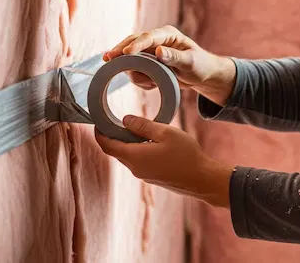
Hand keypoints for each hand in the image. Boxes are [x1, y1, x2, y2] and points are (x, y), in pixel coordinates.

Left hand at [95, 114, 233, 207]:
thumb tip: (125, 120)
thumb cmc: (186, 154)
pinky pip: (138, 162)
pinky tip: (149, 142)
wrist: (202, 179)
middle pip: (116, 151)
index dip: (99, 134)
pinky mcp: (152, 177)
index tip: (98, 122)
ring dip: (126, 144)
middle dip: (112, 137)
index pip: (107, 145)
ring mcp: (144, 175)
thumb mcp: (165, 132)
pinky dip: (137, 151)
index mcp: (135, 156)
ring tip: (135, 129)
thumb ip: (143, 126)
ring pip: (128, 157)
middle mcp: (135, 168)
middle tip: (115, 121)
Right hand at [104, 25, 235, 105]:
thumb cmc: (200, 65)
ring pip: (131, 60)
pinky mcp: (147, 63)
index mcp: (167, 35)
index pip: (148, 37)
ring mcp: (150, 52)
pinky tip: (152, 85)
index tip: (125, 53)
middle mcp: (156, 41)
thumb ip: (175, 57)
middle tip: (107, 59)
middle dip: (120, 51)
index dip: (135, 45)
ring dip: (135, 72)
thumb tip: (159, 51)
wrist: (202, 75)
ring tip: (150, 83)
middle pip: (132, 43)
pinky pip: (136, 72)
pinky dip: (141, 80)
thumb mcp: (191, 62)